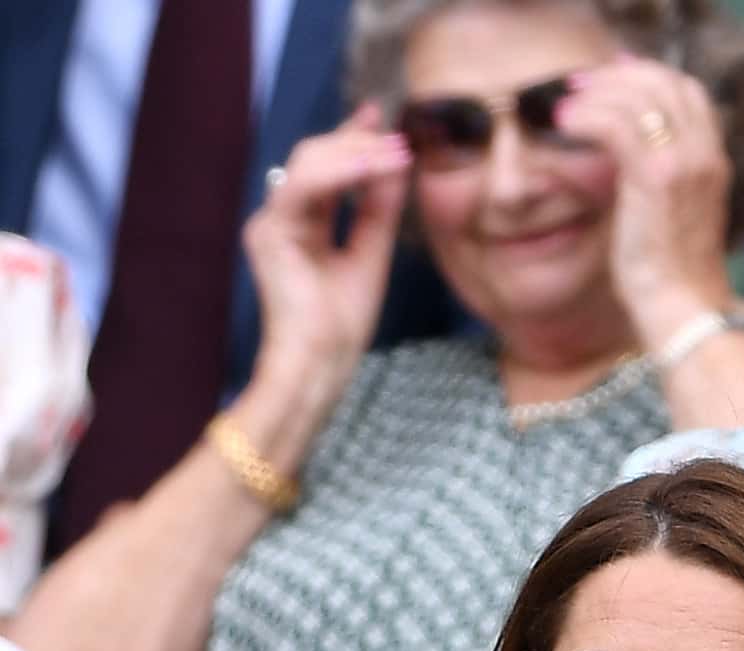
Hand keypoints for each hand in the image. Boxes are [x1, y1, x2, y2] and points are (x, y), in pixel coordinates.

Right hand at [239, 105, 409, 411]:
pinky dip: (341, 174)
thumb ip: (378, 212)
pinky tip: (373, 167)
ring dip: (355, 153)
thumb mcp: (371, 257)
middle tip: (398, 136)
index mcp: (302, 225)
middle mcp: (281, 218)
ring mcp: (270, 223)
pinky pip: (304, 187)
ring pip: (307, 163)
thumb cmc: (342, 326)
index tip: (382, 118)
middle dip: (357, 140)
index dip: (351, 139)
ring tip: (396, 151)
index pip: (325, 169)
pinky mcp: (270, 233)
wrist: (320, 364)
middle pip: (314, 157)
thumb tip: (394, 168)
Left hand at [556, 56, 734, 349]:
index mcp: (714, 163)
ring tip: (564, 107)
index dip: (646, 74)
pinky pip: (617, 123)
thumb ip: (659, 177)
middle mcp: (706, 156)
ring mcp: (686, 164)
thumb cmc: (671, 277)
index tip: (608, 76)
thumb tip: (624, 151)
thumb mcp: (673, 216)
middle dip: (617, 75)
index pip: (687, 92)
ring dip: (595, 93)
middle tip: (577, 85)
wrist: (684, 310)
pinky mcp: (657, 177)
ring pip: (639, 96)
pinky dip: (586, 114)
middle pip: (665, 82)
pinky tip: (565, 124)